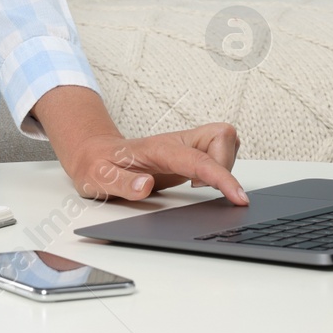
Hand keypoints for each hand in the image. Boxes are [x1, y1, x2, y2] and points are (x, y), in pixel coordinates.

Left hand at [61, 123, 246, 205]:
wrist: (93, 154)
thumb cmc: (97, 166)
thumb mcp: (98, 179)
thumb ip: (120, 183)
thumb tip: (144, 187)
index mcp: (158, 148)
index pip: (200, 159)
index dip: (223, 177)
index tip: (238, 196)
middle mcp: (176, 142)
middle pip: (223, 135)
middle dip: (226, 164)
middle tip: (203, 188)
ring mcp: (184, 146)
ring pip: (226, 139)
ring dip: (225, 165)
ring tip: (201, 186)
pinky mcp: (189, 153)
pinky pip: (219, 151)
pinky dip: (221, 167)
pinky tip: (202, 183)